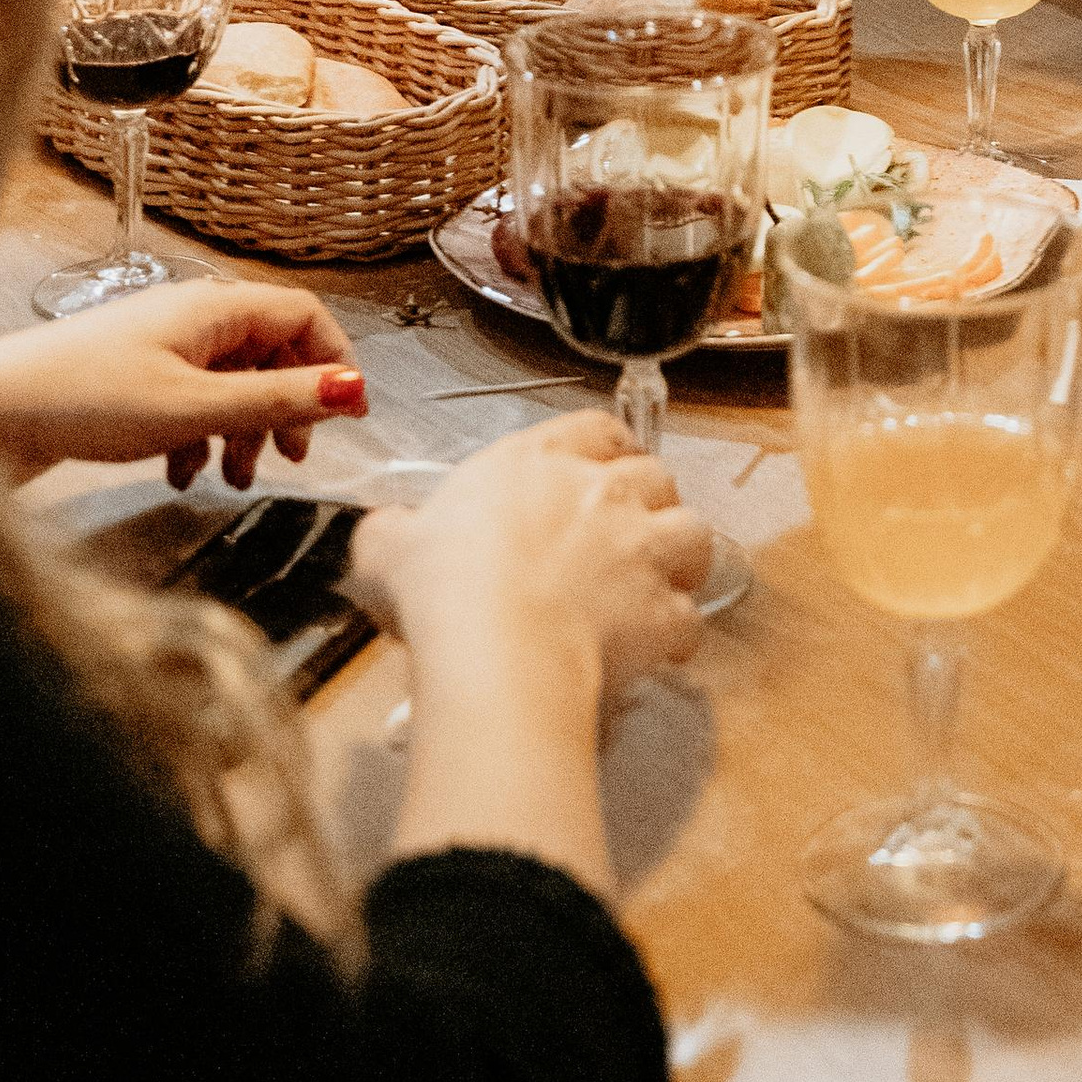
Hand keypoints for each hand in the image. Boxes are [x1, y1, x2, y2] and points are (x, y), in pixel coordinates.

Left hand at [0, 282, 363, 489]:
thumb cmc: (86, 398)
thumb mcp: (195, 407)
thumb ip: (276, 401)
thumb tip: (352, 388)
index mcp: (216, 308)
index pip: (303, 316)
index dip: (334, 361)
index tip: (352, 413)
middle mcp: (194, 319)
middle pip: (269, 352)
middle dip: (287, 407)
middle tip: (293, 458)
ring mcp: (162, 348)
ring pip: (230, 383)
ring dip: (242, 431)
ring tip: (233, 480)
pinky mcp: (134, 380)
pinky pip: (191, 402)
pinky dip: (199, 437)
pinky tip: (182, 473)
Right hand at [354, 411, 711, 705]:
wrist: (492, 647)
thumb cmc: (441, 588)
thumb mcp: (388, 548)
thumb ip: (394, 532)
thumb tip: (388, 535)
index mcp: (540, 460)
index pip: (597, 429)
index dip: (607, 449)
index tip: (605, 471)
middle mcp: (603, 491)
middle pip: (655, 476)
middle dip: (648, 506)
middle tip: (625, 541)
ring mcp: (642, 547)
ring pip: (693, 534)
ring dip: (680, 560)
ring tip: (657, 588)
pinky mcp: (664, 610)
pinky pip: (688, 618)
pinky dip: (675, 634)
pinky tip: (652, 653)